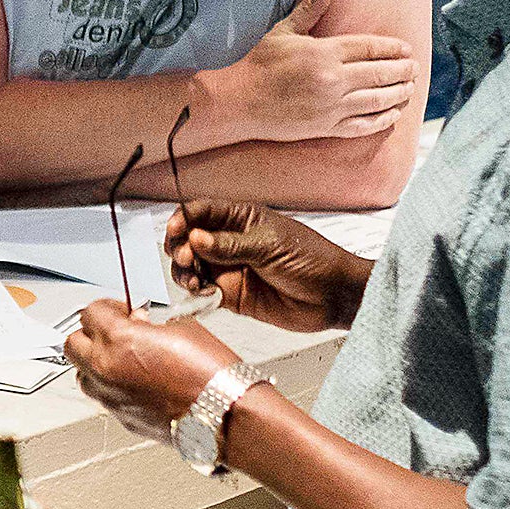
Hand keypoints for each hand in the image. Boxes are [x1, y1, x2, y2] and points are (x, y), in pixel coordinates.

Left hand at [63, 301, 241, 444]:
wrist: (224, 414)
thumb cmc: (211, 374)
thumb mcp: (181, 327)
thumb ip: (149, 324)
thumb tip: (139, 323)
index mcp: (118, 340)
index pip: (90, 313)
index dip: (108, 308)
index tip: (121, 311)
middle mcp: (106, 369)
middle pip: (73, 343)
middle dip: (91, 334)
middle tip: (115, 331)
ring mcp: (110, 397)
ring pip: (82, 374)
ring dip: (96, 362)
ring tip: (124, 358)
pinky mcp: (120, 417)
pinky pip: (103, 396)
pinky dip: (112, 386)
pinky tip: (136, 381)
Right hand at [166, 200, 370, 332]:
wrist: (333, 297)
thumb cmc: (311, 260)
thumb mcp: (270, 246)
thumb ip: (230, 245)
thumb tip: (195, 238)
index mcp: (241, 219)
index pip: (202, 212)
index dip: (184, 219)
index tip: (176, 230)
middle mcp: (230, 242)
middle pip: (189, 239)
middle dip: (180, 247)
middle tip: (189, 259)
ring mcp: (228, 268)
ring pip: (191, 266)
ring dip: (184, 272)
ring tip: (194, 280)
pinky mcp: (230, 294)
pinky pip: (202, 291)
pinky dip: (195, 293)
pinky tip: (203, 293)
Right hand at [206, 0, 415, 143]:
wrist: (238, 102)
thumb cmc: (260, 64)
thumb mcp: (284, 32)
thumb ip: (311, 9)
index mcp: (323, 53)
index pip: (370, 47)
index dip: (393, 48)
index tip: (407, 49)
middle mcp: (332, 80)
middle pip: (381, 73)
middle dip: (403, 71)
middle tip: (414, 68)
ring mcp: (330, 106)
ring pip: (378, 100)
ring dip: (399, 94)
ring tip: (410, 88)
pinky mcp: (326, 127)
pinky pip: (363, 125)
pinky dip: (383, 119)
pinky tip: (393, 114)